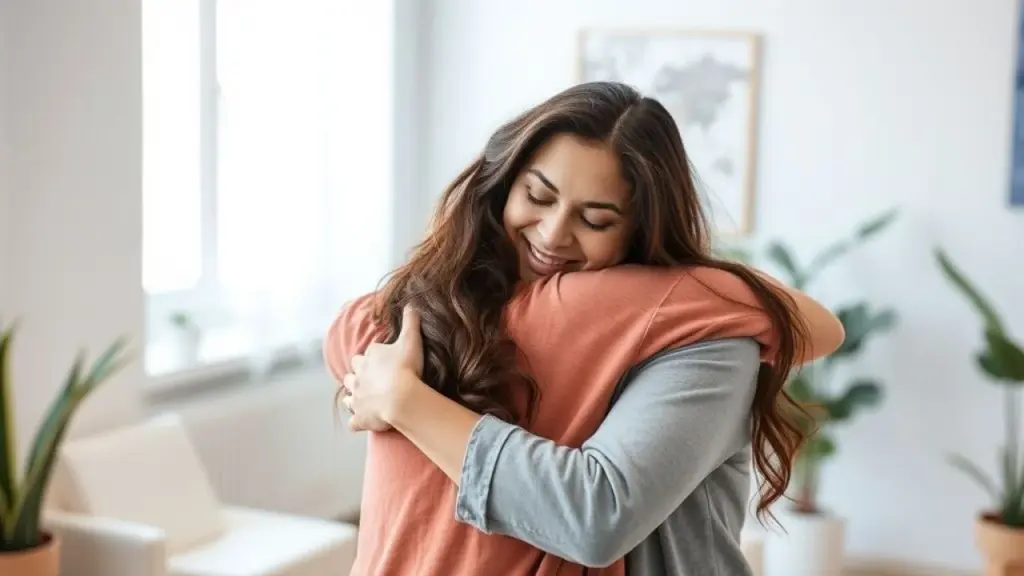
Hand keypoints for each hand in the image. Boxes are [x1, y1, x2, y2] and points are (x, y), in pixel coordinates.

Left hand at [344, 304, 423, 431]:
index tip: (383, 362)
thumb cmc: (407, 367)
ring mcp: (357, 398)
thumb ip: (410, 321)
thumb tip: (411, 303)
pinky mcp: (360, 417)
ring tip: (364, 398)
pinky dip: (357, 422)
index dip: (373, 358)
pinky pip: (354, 422)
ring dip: (354, 396)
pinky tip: (362, 422)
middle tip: (372, 379)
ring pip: (349, 396)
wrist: (402, 397)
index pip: (366, 355)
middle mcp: (358, 376)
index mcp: (369, 358)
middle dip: (359, 375)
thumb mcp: (411, 339)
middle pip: (352, 373)